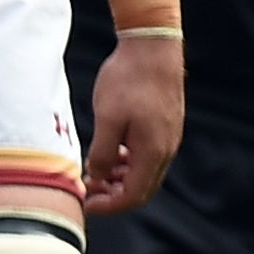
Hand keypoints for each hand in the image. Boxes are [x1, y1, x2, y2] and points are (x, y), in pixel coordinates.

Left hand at [81, 34, 183, 215]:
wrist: (153, 47)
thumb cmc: (128, 80)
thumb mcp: (107, 118)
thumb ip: (102, 153)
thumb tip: (97, 179)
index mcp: (152, 152)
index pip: (133, 196)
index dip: (108, 206)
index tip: (85, 204)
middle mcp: (165, 150)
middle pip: (141, 189)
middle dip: (112, 195)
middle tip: (86, 190)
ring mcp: (167, 138)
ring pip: (143, 173)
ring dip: (118, 178)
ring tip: (92, 172)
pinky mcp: (164, 126)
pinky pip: (146, 156)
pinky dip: (126, 162)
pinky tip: (107, 153)